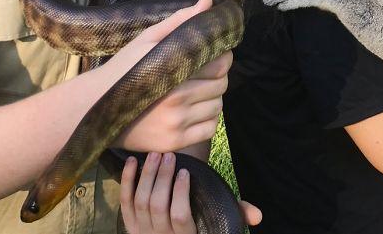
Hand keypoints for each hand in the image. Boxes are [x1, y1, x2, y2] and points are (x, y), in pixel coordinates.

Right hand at [114, 0, 232, 150]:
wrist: (94, 108)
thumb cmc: (123, 68)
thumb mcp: (147, 40)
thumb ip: (180, 21)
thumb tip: (208, 1)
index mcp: (172, 71)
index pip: (219, 63)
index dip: (223, 56)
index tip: (215, 53)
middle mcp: (176, 100)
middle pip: (221, 85)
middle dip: (219, 75)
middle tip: (207, 71)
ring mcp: (176, 124)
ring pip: (218, 107)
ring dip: (214, 97)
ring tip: (199, 89)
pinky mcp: (174, 143)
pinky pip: (209, 130)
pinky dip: (208, 119)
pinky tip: (194, 109)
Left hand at [120, 153, 261, 233]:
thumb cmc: (197, 226)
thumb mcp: (214, 222)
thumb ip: (235, 215)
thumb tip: (258, 215)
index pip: (179, 215)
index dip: (180, 193)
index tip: (186, 171)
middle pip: (157, 205)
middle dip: (163, 178)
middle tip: (170, 156)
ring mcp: (142, 231)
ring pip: (140, 201)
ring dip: (147, 176)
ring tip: (156, 155)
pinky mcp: (129, 225)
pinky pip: (124, 202)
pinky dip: (127, 180)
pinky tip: (133, 161)